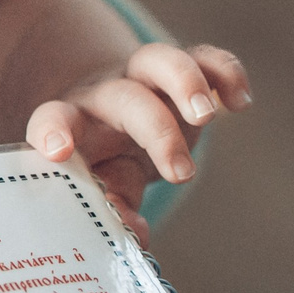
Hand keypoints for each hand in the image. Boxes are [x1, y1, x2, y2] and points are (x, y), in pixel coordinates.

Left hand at [25, 42, 250, 243]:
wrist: (113, 116)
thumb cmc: (104, 160)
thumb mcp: (104, 184)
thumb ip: (117, 206)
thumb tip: (138, 235)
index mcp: (74, 123)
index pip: (53, 118)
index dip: (53, 130)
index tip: (59, 151)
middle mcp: (106, 93)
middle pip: (124, 99)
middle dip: (155, 132)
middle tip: (180, 172)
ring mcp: (143, 76)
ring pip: (158, 59)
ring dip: (184, 83)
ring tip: (205, 118)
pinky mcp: (179, 70)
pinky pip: (202, 57)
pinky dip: (224, 71)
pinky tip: (240, 101)